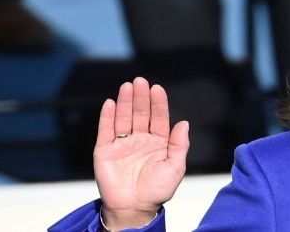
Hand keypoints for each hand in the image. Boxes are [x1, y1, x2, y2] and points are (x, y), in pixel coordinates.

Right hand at [94, 78, 189, 229]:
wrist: (134, 208)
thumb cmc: (157, 190)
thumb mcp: (175, 167)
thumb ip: (179, 145)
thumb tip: (184, 123)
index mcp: (158, 142)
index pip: (159, 117)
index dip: (158, 103)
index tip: (157, 88)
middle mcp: (140, 139)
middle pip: (140, 114)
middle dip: (141, 97)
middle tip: (140, 81)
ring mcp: (122, 144)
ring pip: (124, 118)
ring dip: (125, 102)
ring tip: (127, 86)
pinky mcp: (105, 151)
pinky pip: (106, 131)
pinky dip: (107, 117)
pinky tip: (110, 103)